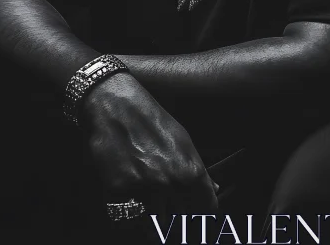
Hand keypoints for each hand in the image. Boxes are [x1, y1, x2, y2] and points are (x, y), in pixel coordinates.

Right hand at [81, 71, 218, 216]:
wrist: (115, 105)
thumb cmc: (151, 119)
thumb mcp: (182, 139)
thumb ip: (199, 170)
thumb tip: (215, 190)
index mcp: (190, 171)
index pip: (206, 210)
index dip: (202, 214)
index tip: (195, 215)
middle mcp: (170, 183)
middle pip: (180, 221)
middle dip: (175, 216)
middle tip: (166, 203)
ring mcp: (144, 189)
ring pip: (154, 225)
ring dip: (150, 216)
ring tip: (145, 197)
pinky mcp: (117, 192)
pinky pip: (125, 218)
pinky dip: (126, 212)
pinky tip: (126, 194)